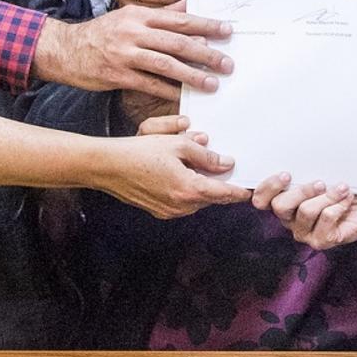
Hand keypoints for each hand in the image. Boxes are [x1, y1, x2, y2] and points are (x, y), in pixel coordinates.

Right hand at [36, 6, 232, 100]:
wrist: (64, 49)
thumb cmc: (103, 34)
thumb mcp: (129, 18)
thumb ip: (159, 16)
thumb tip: (191, 9)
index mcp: (140, 15)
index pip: (180, 19)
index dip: (205, 25)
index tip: (227, 31)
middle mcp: (134, 32)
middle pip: (177, 42)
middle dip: (206, 53)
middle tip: (228, 64)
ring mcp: (125, 54)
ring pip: (166, 64)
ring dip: (192, 75)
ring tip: (212, 83)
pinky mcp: (117, 75)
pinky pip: (149, 84)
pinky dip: (169, 90)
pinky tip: (184, 97)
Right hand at [100, 116, 251, 217]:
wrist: (107, 166)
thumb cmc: (139, 152)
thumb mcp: (177, 144)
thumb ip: (205, 155)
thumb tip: (225, 163)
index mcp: (189, 189)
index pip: (223, 194)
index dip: (238, 192)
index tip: (250, 190)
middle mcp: (181, 206)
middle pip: (210, 197)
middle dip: (217, 183)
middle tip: (221, 166)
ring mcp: (169, 211)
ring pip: (196, 200)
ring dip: (200, 186)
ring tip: (192, 165)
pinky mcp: (159, 211)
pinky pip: (182, 202)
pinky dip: (186, 190)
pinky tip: (178, 173)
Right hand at [252, 173, 356, 248]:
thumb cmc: (340, 188)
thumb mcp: (323, 174)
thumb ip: (308, 169)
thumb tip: (303, 150)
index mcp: (283, 202)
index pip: (260, 199)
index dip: (267, 187)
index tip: (285, 174)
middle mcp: (289, 218)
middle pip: (280, 206)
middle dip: (300, 191)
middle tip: (320, 182)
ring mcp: (304, 232)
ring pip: (305, 211)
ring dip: (327, 196)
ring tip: (343, 188)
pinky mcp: (321, 241)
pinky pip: (326, 219)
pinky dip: (339, 205)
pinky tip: (347, 199)